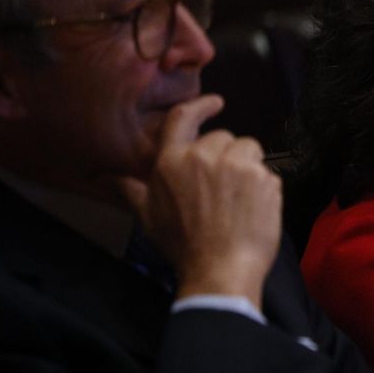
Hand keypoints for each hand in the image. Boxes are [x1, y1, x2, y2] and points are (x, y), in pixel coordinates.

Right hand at [117, 94, 281, 305]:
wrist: (220, 269)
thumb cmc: (183, 245)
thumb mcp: (148, 216)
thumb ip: (130, 189)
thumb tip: (105, 176)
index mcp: (172, 161)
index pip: (183, 118)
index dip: (200, 106)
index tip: (215, 103)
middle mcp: (203, 156)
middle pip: (223, 138)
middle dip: (226, 156)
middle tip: (222, 190)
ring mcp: (236, 165)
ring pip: (249, 149)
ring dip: (248, 167)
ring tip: (238, 199)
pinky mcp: (263, 177)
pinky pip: (268, 172)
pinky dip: (264, 187)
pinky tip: (253, 210)